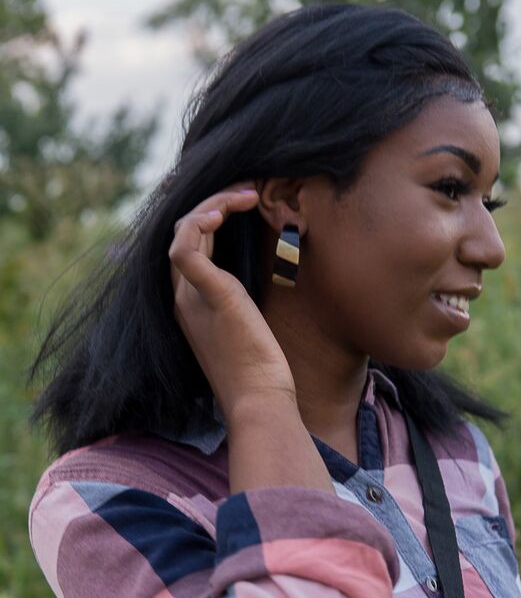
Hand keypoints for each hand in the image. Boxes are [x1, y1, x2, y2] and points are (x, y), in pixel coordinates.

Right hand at [169, 180, 296, 420]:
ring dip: (213, 204)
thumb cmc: (260, 372)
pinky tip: (229, 210)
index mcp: (190, 304)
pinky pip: (187, 246)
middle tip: (249, 193)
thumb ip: (241, 304)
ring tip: (247, 194)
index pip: (187, 248)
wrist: (260, 403)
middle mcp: (183, 298)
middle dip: (213, 205)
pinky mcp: (209, 296)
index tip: (243, 207)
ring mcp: (191, 297)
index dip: (209, 221)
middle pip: (182, 234)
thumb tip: (254, 286)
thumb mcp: (247, 330)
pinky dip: (203, 221)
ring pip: (183, 232)